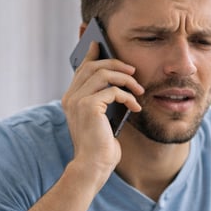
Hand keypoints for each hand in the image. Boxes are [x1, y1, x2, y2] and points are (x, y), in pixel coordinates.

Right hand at [61, 41, 142, 170]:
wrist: (93, 166)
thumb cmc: (100, 147)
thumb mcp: (102, 120)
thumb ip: (103, 101)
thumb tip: (119, 84)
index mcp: (71, 99)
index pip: (81, 70)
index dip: (91, 55)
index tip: (100, 44)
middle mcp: (71, 97)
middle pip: (92, 66)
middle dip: (115, 64)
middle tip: (133, 71)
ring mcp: (77, 101)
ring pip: (103, 74)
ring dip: (125, 79)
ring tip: (139, 89)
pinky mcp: (89, 107)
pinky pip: (113, 91)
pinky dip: (128, 96)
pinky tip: (136, 106)